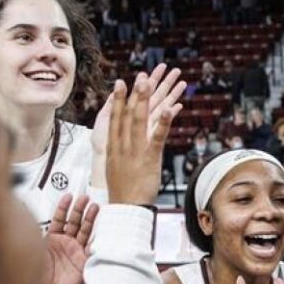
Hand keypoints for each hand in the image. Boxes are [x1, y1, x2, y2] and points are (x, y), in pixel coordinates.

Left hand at [37, 193, 97, 283]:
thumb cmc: (39, 277)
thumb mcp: (32, 253)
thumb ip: (31, 238)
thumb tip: (21, 221)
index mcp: (53, 239)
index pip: (59, 218)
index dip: (63, 207)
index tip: (68, 197)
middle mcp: (66, 242)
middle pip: (74, 221)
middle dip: (79, 208)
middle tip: (84, 198)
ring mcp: (76, 250)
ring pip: (84, 230)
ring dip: (89, 218)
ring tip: (94, 207)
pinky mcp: (83, 260)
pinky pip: (91, 246)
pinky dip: (95, 238)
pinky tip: (99, 228)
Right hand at [91, 64, 183, 188]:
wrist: (126, 207)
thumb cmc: (123, 188)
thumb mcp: (116, 166)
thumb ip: (119, 151)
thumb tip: (121, 143)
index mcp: (114, 147)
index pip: (115, 119)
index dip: (118, 100)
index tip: (120, 83)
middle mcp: (122, 145)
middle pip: (127, 115)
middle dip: (133, 94)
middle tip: (139, 76)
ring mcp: (136, 150)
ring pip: (139, 120)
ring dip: (145, 100)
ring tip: (149, 82)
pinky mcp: (150, 157)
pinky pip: (158, 136)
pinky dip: (164, 122)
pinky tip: (169, 108)